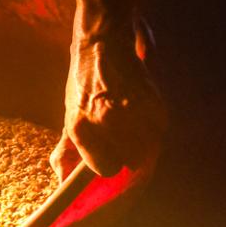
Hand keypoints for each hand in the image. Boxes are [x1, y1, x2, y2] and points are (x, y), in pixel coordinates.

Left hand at [51, 19, 165, 179]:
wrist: (101, 44)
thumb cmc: (82, 84)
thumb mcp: (69, 117)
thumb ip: (65, 153)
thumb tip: (64, 182)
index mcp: (81, 126)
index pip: (105, 169)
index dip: (107, 162)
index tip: (107, 152)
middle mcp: (106, 120)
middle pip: (131, 160)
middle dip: (126, 151)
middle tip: (120, 135)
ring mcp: (132, 110)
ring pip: (149, 148)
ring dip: (143, 139)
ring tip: (131, 123)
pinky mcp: (153, 100)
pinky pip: (161, 128)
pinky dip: (155, 123)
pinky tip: (142, 110)